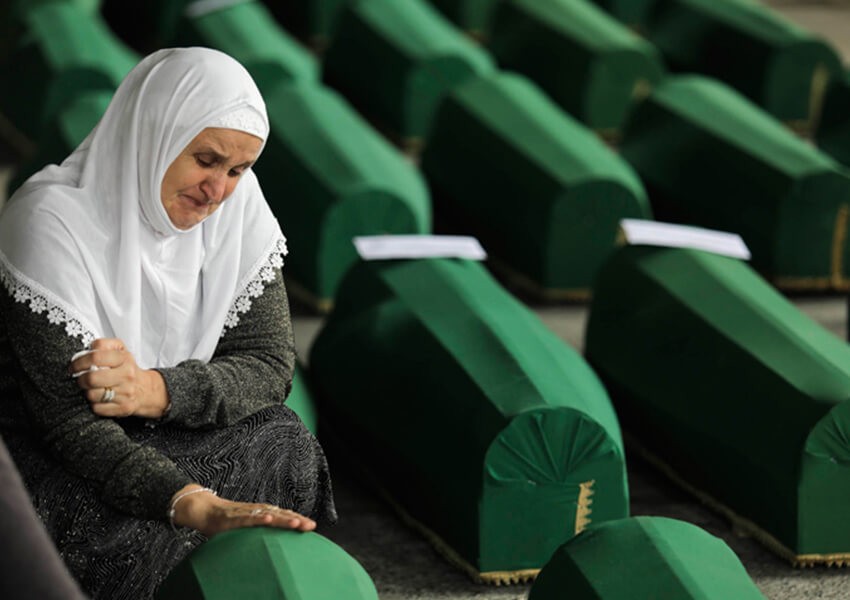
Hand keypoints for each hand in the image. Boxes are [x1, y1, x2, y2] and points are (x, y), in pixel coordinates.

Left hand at [69, 338, 169, 418]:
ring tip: (92, 388)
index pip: (95, 357)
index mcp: (124, 358)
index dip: (79, 362)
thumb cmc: (126, 368)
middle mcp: (127, 375)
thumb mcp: (120, 350)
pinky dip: (95, 404)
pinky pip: (97, 408)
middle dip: (81, 379)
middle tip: (81, 379)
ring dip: (87, 392)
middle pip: (91, 378)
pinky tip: (100, 398)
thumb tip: (88, 349)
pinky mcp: (123, 408)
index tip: (73, 367)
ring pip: (92, 395)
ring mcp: (126, 393)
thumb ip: (103, 345)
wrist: (145, 389)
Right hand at [170, 484, 316, 536]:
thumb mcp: (244, 527)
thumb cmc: (225, 520)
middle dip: (296, 520)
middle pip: (279, 514)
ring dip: (282, 519)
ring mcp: (245, 512)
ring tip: (296, 523)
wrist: (203, 509)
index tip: (312, 526)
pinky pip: (247, 518)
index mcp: (260, 513)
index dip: (297, 520)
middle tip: (311, 526)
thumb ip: (257, 533)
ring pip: (267, 515)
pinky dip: (258, 518)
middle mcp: (256, 511)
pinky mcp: (232, 517)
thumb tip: (269, 545)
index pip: (283, 516)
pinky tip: (269, 519)